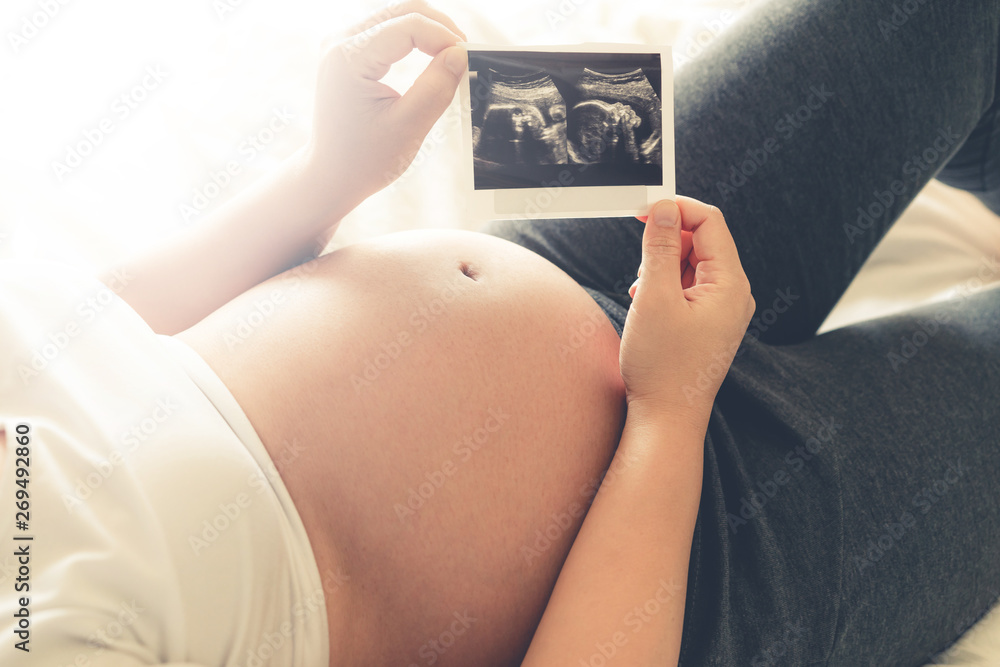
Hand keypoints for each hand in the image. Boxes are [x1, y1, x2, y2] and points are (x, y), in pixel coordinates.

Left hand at [303, 0, 466, 218]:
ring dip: (428, 31)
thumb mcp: (408, 127)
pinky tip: (431, 56)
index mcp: (350, 58)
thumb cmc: (365, 159)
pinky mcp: (346, 52)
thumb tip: (461, 53)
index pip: (408, 26)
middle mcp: (340, 42)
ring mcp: (340, 44)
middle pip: (402, 11)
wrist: (331, 175)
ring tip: (452, 57)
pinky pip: (386, 30)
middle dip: (440, 27)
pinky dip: (413, 39)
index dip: (445, 37)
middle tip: (466, 54)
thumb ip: (436, 87)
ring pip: (396, 16)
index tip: (468, 59)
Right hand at [619, 197, 754, 425]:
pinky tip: (646, 304)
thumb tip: (663, 208)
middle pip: (702, 241)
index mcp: (730, 284)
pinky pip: (688, 287)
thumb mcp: (654, 297)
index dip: (675, 209)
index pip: (710, 221)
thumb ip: (659, 247)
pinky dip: (665, 286)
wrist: (667, 418)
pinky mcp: (708, 323)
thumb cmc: (662, 365)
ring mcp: (723, 310)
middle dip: (666, 243)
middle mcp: (734, 294)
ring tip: (642, 294)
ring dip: (661, 267)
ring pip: (691, 264)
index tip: (642, 210)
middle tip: (638, 265)